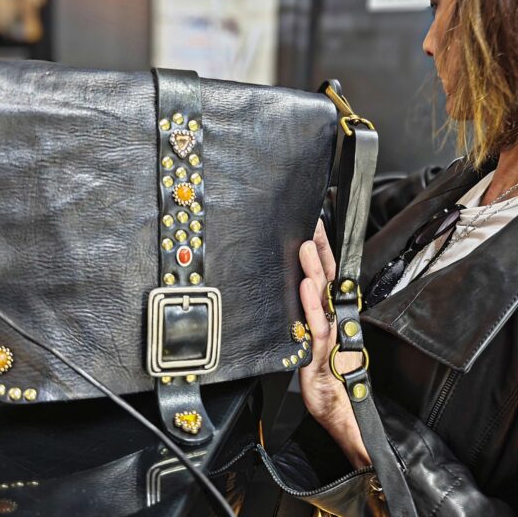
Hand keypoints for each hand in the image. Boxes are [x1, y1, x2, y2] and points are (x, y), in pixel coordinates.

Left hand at [298, 219, 370, 468]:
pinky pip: (316, 329)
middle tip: (313, 225)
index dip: (321, 251)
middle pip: (328, 280)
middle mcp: (332, 321)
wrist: (337, 410)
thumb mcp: (312, 339)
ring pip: (322, 300)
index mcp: (329, 314)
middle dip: (320, 251)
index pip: (326, 276)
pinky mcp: (320, 356)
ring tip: (306, 247)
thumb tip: (298, 289)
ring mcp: (328, 337)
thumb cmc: (325, 375)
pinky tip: (305, 288)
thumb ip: (308, 316)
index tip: (313, 226)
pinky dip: (311, 307)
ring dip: (314, 271)